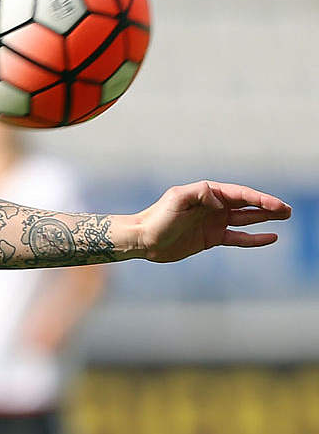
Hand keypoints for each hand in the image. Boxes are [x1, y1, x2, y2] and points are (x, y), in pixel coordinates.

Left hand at [135, 181, 289, 262]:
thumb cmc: (157, 218)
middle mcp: (213, 206)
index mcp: (207, 194)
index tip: (277, 205)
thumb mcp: (176, 200)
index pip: (239, 194)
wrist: (144, 239)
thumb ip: (199, 193)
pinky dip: (255, 238)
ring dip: (265, 218)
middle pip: (246, 204)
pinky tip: (271, 237)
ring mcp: (214, 222)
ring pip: (246, 219)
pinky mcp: (212, 238)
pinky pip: (239, 237)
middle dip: (267, 206)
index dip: (259, 199)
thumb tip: (221, 200)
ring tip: (285, 216)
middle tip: (288, 210)